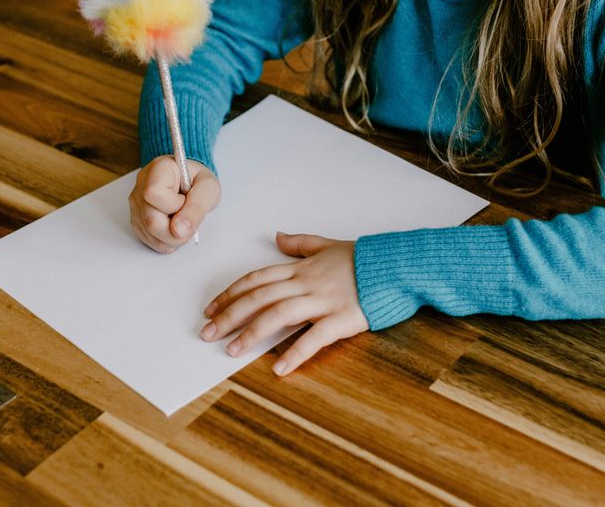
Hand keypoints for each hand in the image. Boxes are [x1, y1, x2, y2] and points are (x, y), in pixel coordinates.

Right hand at [129, 155, 220, 252]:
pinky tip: (175, 226)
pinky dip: (168, 240)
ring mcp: (136, 204)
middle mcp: (141, 185)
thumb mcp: (208, 189)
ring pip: (150, 234)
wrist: (191, 183)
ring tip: (183, 221)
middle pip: (151, 221)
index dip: (173, 205)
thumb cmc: (198, 181)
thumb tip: (179, 231)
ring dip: (174, 237)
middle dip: (177, 229)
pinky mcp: (136, 220)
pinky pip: (150, 240)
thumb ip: (196, 208)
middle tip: (189, 218)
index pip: (153, 193)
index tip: (185, 200)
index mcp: (158, 169)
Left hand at [199, 232, 368, 374]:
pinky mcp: (342, 318)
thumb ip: (300, 244)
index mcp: (300, 268)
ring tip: (232, 351)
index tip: (211, 309)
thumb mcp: (328, 245)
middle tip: (208, 333)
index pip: (256, 280)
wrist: (396, 265)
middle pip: (259, 297)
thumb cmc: (364, 259)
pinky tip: (279, 368)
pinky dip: (296, 353)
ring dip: (252, 333)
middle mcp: (306, 283)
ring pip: (279, 314)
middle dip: (230, 315)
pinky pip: (315, 337)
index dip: (231, 294)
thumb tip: (277, 237)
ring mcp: (323, 301)